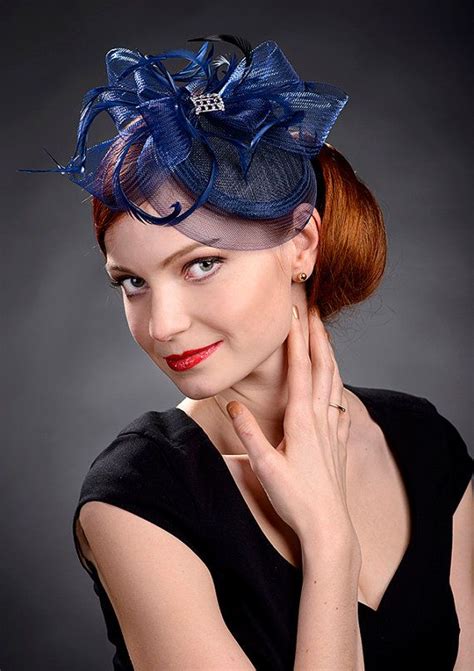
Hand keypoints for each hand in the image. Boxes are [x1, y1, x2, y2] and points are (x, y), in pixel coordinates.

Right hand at [226, 306, 357, 547]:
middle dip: (318, 335)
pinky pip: (341, 402)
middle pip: (322, 367)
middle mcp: (321, 418)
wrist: (328, 527)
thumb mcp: (264, 467)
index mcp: (302, 420)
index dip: (296, 340)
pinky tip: (338, 380)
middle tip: (316, 309)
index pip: (299, 370)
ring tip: (325, 334)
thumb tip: (234, 404)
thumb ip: (248, 433)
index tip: (294, 314)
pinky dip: (339, 381)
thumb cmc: (295, 498)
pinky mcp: (339, 441)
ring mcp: (333, 429)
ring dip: (330, 354)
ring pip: (335, 381)